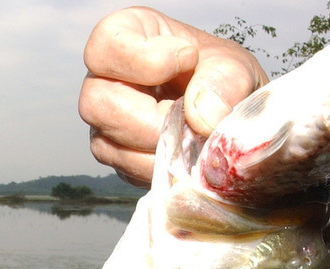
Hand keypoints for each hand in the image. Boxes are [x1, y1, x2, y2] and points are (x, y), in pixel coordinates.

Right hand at [79, 7, 267, 187]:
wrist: (229, 116)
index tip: (188, 60)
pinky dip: (160, 169)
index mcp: (128, 37)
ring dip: (157, 150)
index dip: (143, 60)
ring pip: (106, 144)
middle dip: (148, 120)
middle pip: (95, 103)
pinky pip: (125, 169)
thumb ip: (224, 81)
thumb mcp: (234, 67)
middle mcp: (105, 80)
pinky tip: (184, 157)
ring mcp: (105, 122)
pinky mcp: (116, 155)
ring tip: (192, 140)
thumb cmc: (221, 78)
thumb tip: (202, 115)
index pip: (106, 46)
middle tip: (188, 122)